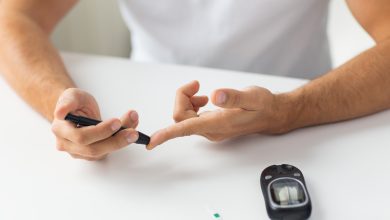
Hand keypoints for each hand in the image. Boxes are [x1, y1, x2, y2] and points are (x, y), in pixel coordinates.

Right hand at [51, 88, 138, 160]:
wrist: (76, 110)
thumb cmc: (74, 103)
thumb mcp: (72, 95)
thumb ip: (67, 102)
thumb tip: (60, 112)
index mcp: (60, 130)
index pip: (81, 136)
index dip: (100, 131)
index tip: (117, 122)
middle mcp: (67, 144)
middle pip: (93, 149)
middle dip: (115, 140)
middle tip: (133, 132)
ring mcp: (79, 152)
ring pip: (102, 152)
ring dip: (121, 142)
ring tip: (135, 131)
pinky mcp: (91, 154)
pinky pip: (107, 151)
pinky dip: (120, 142)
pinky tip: (130, 131)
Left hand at [147, 81, 289, 148]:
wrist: (271, 114)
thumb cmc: (263, 105)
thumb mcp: (253, 97)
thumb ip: (234, 97)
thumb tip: (216, 96)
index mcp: (217, 124)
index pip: (185, 129)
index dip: (167, 135)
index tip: (151, 142)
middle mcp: (210, 130)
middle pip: (180, 118)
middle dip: (182, 98)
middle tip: (196, 85)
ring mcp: (210, 129)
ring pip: (184, 117)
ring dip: (186, 101)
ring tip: (201, 91)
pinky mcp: (210, 125)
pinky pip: (190, 117)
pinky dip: (191, 104)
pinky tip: (204, 98)